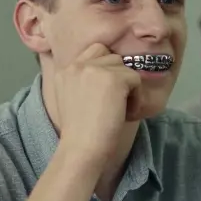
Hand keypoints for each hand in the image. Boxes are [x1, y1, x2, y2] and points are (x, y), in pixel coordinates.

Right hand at [53, 43, 141, 162]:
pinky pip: (136, 79)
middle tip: (114, 102)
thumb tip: (110, 74)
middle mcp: (77, 64)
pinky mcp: (114, 78)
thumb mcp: (70, 98)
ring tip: (120, 109)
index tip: (106, 91)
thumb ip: (82, 81)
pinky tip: (125, 114)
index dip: (106, 68)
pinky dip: (136, 98)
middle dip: (117, 77)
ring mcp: (95, 69)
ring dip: (127, 87)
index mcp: (64, 69)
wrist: (82, 148)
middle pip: (112, 57)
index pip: (95, 51)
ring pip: (125, 68)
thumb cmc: (78, 133)